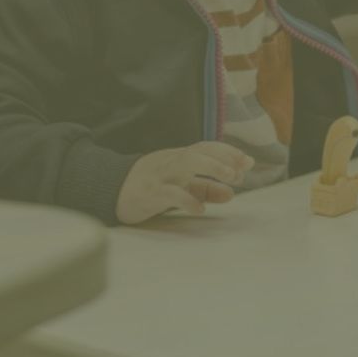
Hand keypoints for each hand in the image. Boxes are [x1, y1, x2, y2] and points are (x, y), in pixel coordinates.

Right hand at [116, 141, 253, 224]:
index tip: (248, 162)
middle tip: (241, 171)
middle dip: (223, 158)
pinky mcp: (148, 193)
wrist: (109, 192)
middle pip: (199, 152)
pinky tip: (200, 209)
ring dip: (211, 169)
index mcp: (179, 158)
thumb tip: (231, 193)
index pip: (206, 147)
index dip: (228, 152)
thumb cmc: (150, 187)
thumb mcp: (180, 186)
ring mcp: (159, 176)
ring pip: (186, 164)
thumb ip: (205, 189)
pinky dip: (186, 200)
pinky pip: (169, 193)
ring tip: (231, 180)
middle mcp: (171, 162)